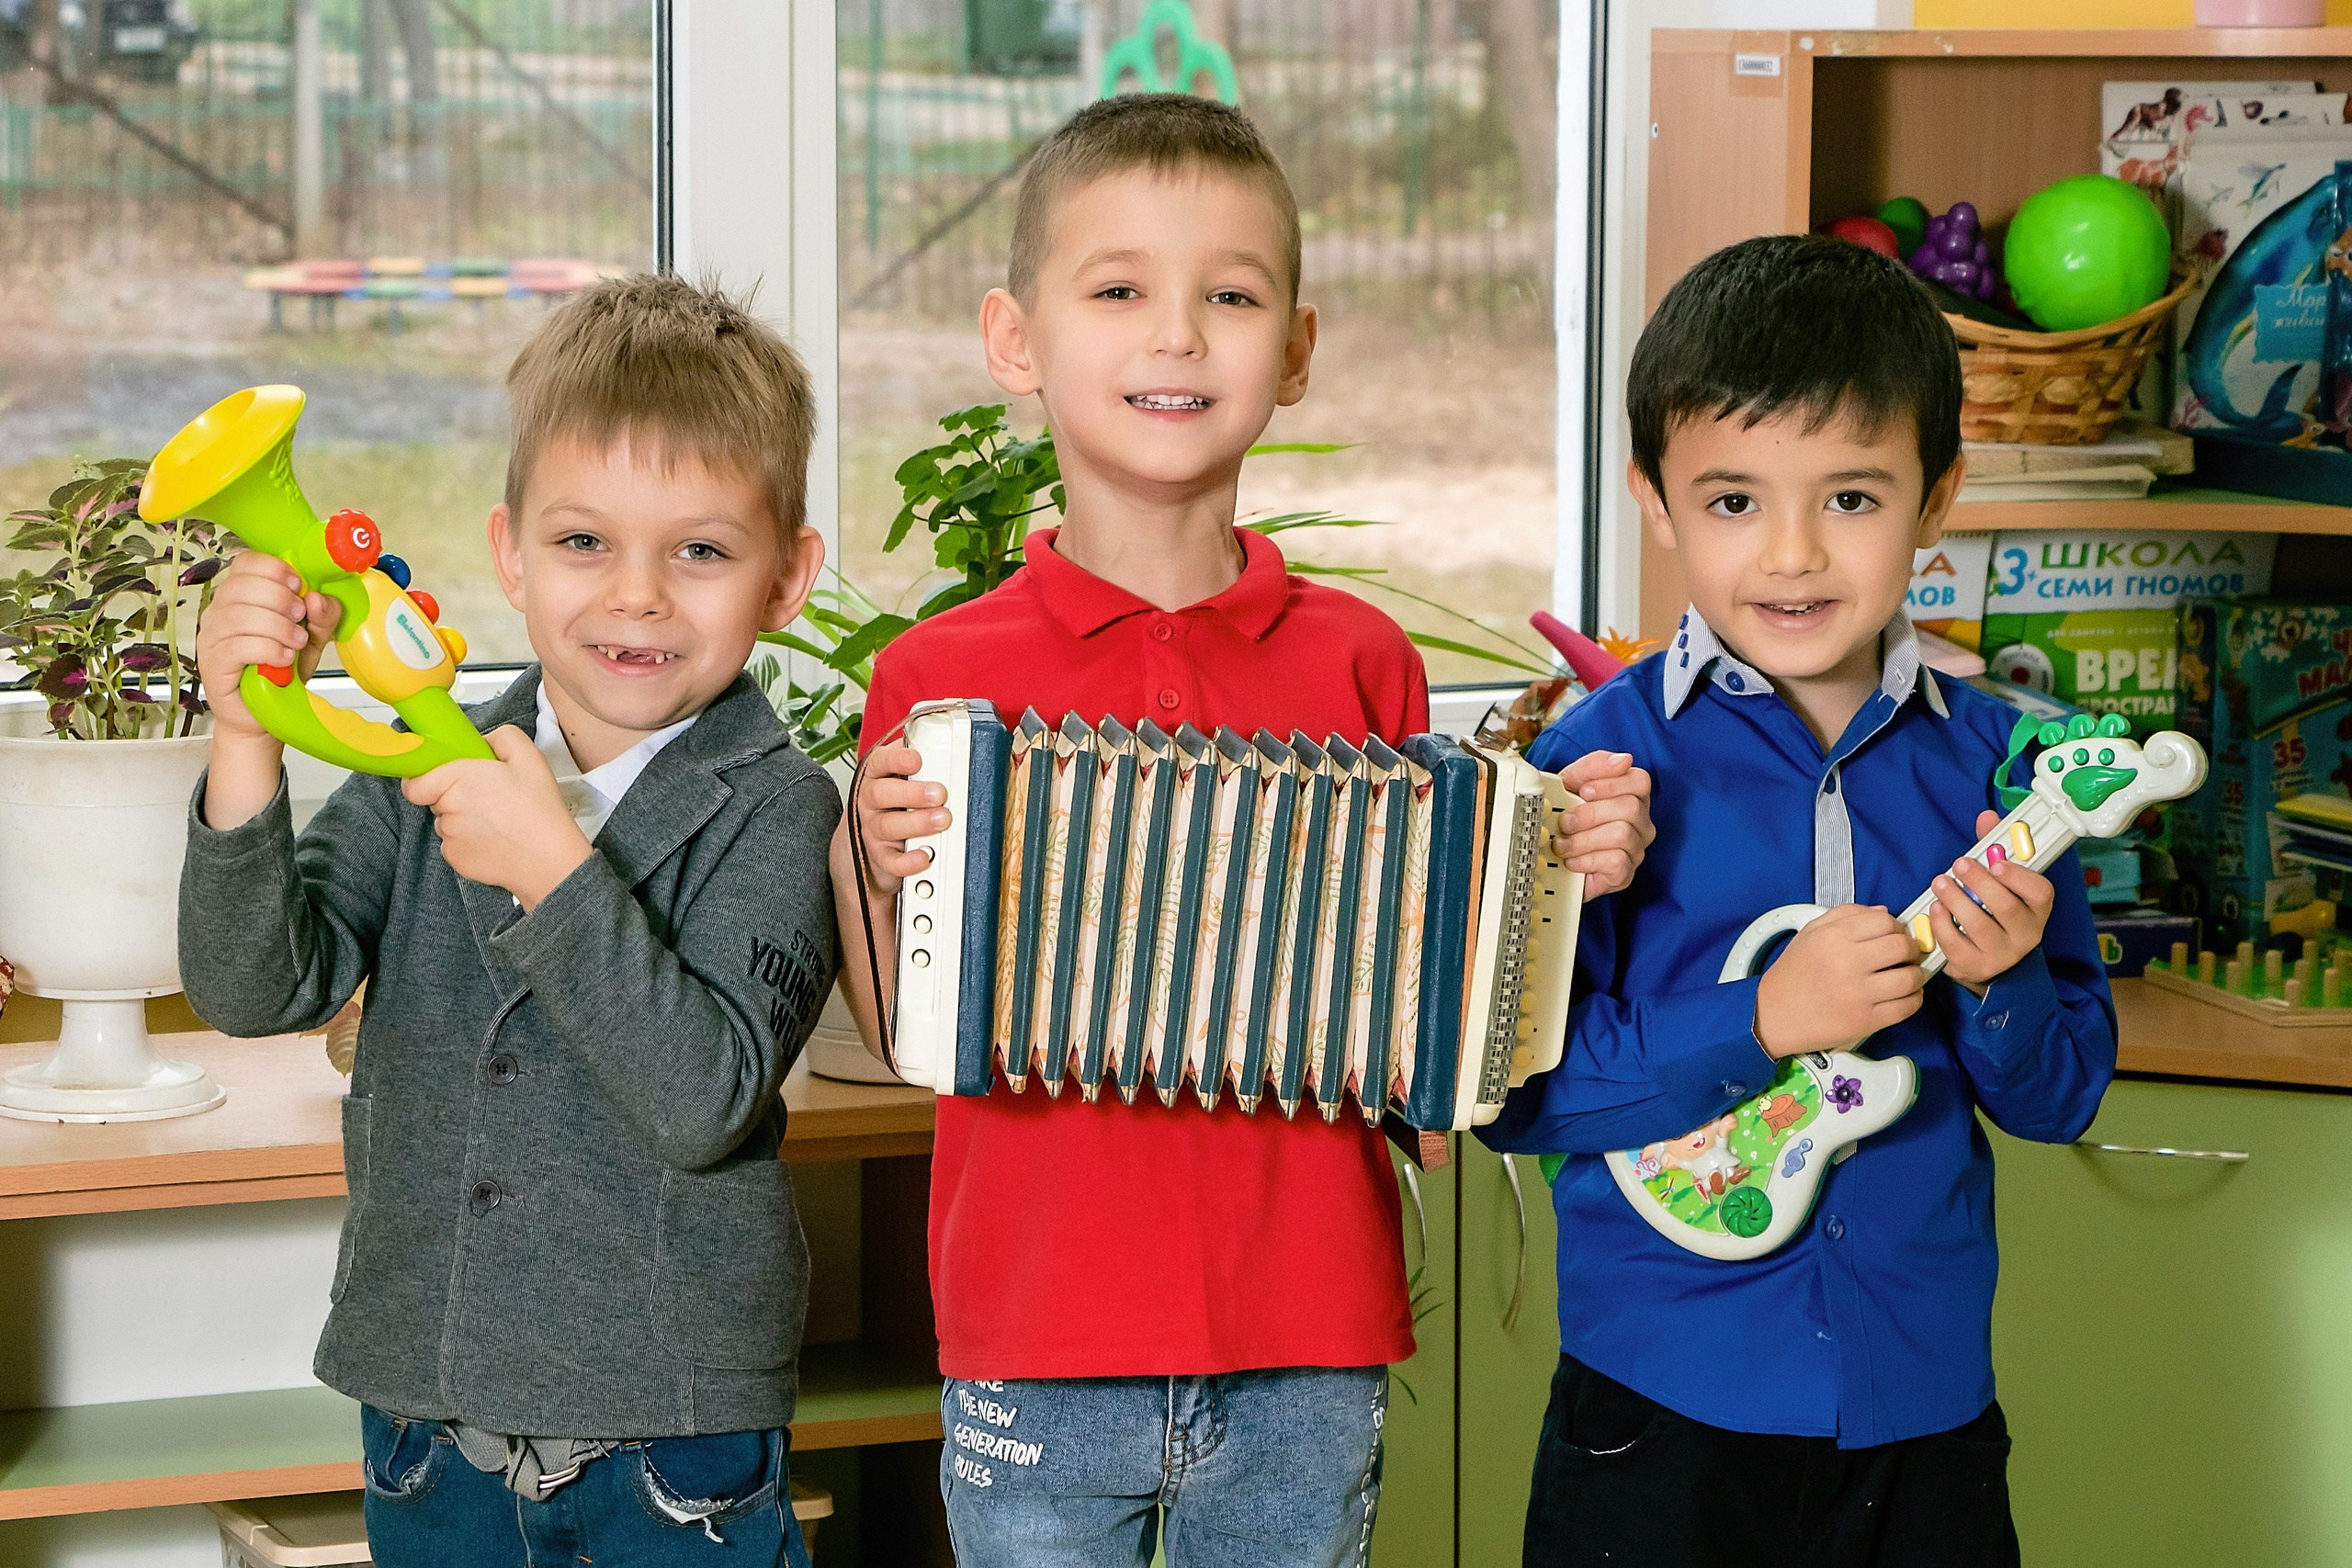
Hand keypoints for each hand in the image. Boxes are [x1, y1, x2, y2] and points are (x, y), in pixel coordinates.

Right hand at [194, 550, 340, 742]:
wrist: (264, 714)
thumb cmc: (280, 671)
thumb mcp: (312, 639)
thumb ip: (322, 617)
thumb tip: (317, 597)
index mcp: (240, 596)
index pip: (244, 563)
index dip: (272, 568)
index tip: (298, 584)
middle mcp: (219, 611)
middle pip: (241, 586)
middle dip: (279, 598)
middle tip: (300, 618)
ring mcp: (211, 637)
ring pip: (238, 615)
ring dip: (276, 626)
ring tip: (297, 642)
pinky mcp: (212, 663)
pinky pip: (236, 646)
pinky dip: (267, 649)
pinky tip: (284, 658)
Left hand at [402, 725, 591, 906]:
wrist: (549, 860)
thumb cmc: (539, 811)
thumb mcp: (530, 758)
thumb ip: (502, 737)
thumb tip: (484, 741)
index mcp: (460, 778)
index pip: (415, 783)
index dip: (425, 780)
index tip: (440, 780)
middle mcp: (448, 809)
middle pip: (437, 800)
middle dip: (456, 797)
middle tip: (489, 799)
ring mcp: (450, 837)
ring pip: (448, 824)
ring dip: (464, 821)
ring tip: (498, 823)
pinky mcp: (456, 860)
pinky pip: (455, 846)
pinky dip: (470, 844)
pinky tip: (495, 841)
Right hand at [843, 743, 949, 898]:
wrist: (870, 842)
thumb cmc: (896, 802)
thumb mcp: (902, 776)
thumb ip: (922, 758)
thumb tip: (954, 732)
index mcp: (877, 775)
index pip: (880, 761)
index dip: (897, 759)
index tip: (917, 759)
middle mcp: (870, 801)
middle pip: (882, 793)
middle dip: (912, 793)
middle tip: (939, 794)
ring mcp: (872, 829)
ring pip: (888, 825)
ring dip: (917, 823)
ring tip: (942, 820)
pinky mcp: (880, 856)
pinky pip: (891, 861)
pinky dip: (908, 861)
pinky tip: (924, 856)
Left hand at [1554, 750, 1654, 899]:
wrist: (1551, 859)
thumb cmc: (1567, 817)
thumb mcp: (1570, 785)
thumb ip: (1592, 767)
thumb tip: (1624, 759)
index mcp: (1632, 795)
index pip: (1640, 780)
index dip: (1611, 783)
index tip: (1584, 790)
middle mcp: (1641, 821)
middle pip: (1630, 808)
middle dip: (1589, 813)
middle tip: (1565, 822)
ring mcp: (1636, 849)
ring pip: (1622, 834)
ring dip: (1583, 839)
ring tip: (1563, 844)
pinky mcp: (1626, 874)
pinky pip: (1616, 861)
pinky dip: (1586, 860)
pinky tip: (1573, 861)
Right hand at [1754, 904, 1925, 1058]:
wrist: (1773, 1015)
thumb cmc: (1791, 975)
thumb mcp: (1810, 933)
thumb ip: (1845, 915)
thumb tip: (1882, 912)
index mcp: (1833, 937)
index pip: (1885, 921)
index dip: (1896, 927)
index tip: (1896, 935)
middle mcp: (1847, 962)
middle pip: (1902, 946)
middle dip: (1910, 950)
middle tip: (1905, 955)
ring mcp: (1858, 993)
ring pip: (1910, 977)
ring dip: (1915, 975)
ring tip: (1907, 976)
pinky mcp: (1865, 1020)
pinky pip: (1906, 1007)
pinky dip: (1914, 999)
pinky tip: (1905, 996)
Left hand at [1928, 810, 2056, 995]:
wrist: (1986, 960)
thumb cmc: (1993, 912)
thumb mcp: (1999, 882)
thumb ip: (1994, 849)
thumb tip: (1987, 817)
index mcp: (2036, 910)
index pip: (2040, 893)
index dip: (2019, 877)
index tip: (1997, 862)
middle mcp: (2025, 934)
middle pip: (2007, 909)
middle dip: (1980, 883)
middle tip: (1960, 863)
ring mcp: (2001, 954)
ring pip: (1980, 927)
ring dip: (1956, 900)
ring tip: (1940, 882)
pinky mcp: (1975, 966)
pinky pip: (1956, 945)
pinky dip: (1942, 924)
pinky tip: (1935, 908)